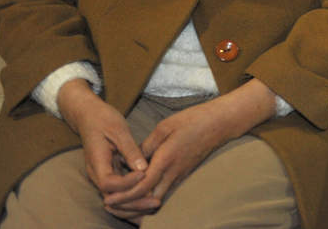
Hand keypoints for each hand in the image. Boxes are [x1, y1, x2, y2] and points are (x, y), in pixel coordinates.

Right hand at [57, 79, 148, 201]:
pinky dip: (133, 192)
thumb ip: (130, 150)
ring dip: (134, 200)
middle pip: (113, 197)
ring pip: (117, 196)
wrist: (89, 115)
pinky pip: (120, 189)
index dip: (126, 183)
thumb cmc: (103, 119)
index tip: (144, 173)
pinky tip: (150, 192)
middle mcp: (96, 173)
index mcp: (96, 162)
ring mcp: (102, 174)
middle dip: (133, 201)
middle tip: (155, 201)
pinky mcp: (110, 173)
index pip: (108, 183)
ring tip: (154, 201)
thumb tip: (142, 169)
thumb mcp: (119, 130)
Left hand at [102, 79, 276, 214]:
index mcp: (166, 160)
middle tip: (110, 205)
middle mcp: (173, 173)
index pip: (142, 186)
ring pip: (157, 201)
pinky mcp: (183, 175)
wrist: (220, 124)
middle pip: (148, 201)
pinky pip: (164, 194)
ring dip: (138, 206)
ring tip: (120, 204)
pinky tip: (138, 197)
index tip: (107, 198)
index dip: (124, 196)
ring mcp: (180, 176)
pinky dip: (148, 199)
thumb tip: (131, 161)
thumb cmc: (193, 120)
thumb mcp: (165, 127)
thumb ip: (146, 146)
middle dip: (128, 207)